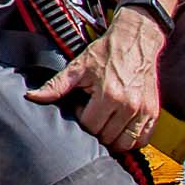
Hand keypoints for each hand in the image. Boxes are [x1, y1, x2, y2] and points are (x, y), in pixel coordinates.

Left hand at [28, 9, 167, 152]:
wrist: (135, 41)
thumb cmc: (106, 53)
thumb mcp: (78, 67)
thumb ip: (56, 85)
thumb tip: (32, 96)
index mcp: (109, 95)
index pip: (89, 126)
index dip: (81, 118)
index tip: (81, 105)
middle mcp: (128, 106)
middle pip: (106, 138)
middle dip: (95, 129)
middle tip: (93, 111)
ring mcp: (143, 111)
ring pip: (124, 144)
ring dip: (112, 139)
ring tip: (105, 120)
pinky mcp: (153, 113)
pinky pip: (142, 140)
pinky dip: (131, 140)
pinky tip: (120, 127)